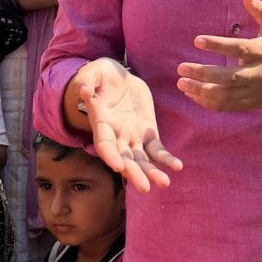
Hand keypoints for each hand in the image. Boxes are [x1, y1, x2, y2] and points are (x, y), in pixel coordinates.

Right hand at [71, 57, 181, 192]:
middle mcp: (116, 136)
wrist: (117, 78)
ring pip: (142, 159)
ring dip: (152, 172)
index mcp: (101, 123)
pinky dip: (166, 159)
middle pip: (125, 159)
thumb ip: (87, 81)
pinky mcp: (148, 132)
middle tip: (145, 188)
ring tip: (165, 183)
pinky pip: (157, 150)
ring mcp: (132, 136)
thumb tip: (84, 89)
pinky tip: (177, 166)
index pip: (104, 144)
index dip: (110, 155)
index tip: (118, 166)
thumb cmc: (100, 75)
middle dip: (134, 173)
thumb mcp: (92, 73)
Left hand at [176, 0, 261, 110]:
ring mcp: (253, 91)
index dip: (217, 45)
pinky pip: (227, 106)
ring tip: (181, 83)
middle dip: (202, 73)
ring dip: (201, 91)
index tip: (196, 40)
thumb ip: (261, 11)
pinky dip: (209, 103)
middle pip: (228, 77)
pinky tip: (193, 95)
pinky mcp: (250, 103)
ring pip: (225, 95)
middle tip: (181, 67)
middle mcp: (257, 73)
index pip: (238, 49)